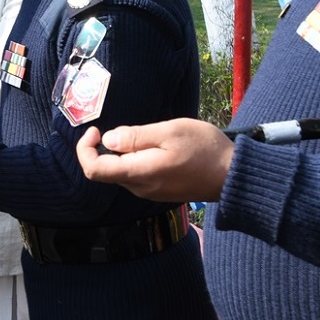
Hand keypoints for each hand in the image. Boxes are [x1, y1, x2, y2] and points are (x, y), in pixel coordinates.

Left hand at [75, 119, 234, 202]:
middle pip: (107, 170)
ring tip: (150, 135)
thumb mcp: (170, 132)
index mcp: (138, 174)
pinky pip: (138, 175)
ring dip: (125, 152)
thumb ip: (136, 136)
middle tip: (127, 127)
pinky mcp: (160, 191)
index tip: (96, 130)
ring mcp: (150, 192)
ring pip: (123, 172)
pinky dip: (137, 159)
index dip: (85, 150)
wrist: (234, 176)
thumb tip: (108, 140)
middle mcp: (140, 188)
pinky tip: (158, 146)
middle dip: (106, 148)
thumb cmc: (204, 150)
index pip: (94, 170)